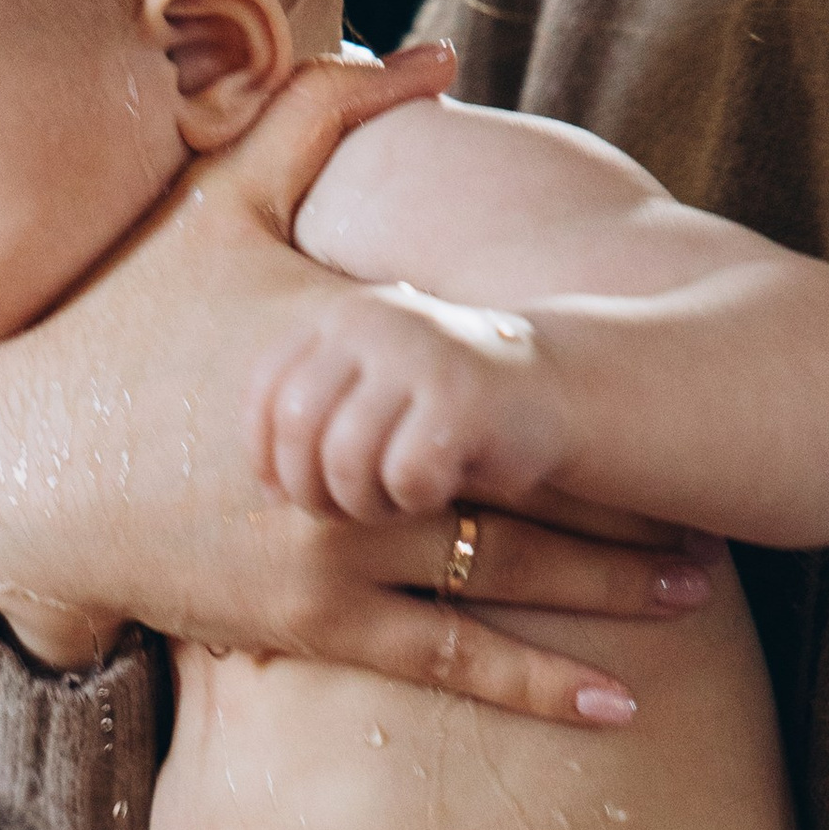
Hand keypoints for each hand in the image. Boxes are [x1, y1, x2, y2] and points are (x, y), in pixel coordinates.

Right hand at [0, 46, 713, 732]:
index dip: (603, 378)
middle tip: (736, 502)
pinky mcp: (314, 627)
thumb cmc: (120, 327)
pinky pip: (450, 664)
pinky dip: (541, 685)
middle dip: (638, 496)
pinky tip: (624, 705)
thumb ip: (322, 113)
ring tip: (704, 590)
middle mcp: (357, 456)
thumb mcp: (215, 204)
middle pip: (533, 478)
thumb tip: (436, 48)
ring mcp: (338, 549)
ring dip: (615, 589)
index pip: (501, 363)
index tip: (691, 384)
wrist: (24, 478)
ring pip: (511, 574)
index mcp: (351, 350)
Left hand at [247, 282, 564, 519]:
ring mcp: (419, 355)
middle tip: (344, 511)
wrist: (563, 391)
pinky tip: (436, 492)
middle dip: (310, 488)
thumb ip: (317, 418)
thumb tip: (265, 487)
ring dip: (363, 503)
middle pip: (296, 428)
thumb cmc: (453, 411)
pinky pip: (404, 475)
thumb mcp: (376, 396)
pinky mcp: (462, 397)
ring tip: (392, 503)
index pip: (266, 389)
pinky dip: (414, 501)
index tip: (286, 494)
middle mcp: (374, 323)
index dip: (265, 454)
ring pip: (344, 458)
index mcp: (343, 318)